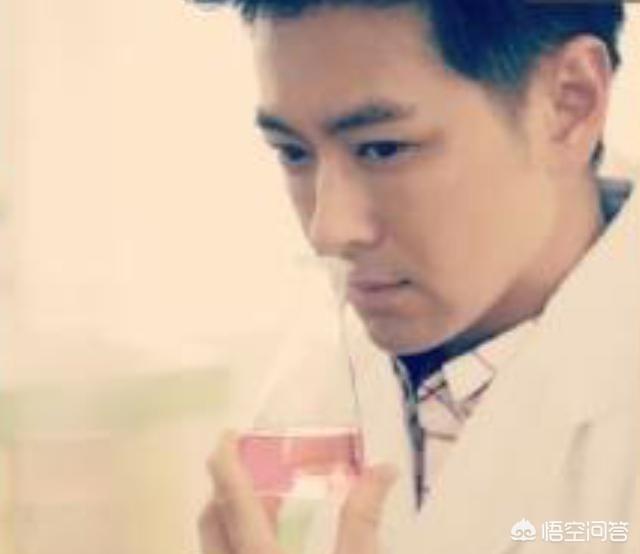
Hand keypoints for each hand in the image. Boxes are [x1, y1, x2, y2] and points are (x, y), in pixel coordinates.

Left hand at [198, 431, 396, 553]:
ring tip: (274, 497)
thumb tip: (384, 470)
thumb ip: (364, 518)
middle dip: (229, 483)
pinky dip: (241, 533)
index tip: (229, 433)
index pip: (232, 495)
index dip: (226, 460)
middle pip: (213, 515)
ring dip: (236, 511)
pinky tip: (275, 536)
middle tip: (257, 464)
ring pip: (215, 539)